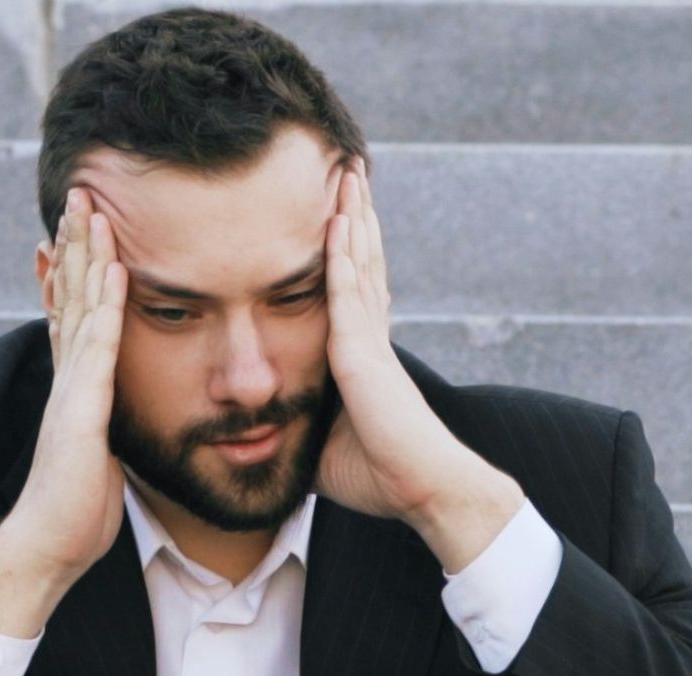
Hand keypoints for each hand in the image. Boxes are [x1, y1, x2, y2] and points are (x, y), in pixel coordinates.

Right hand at [2, 187, 129, 580]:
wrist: (47, 546)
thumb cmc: (75, 511)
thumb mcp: (98, 455)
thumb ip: (104, 426)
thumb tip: (113, 419)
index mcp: (74, 386)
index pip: (73, 312)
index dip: (77, 268)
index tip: (85, 227)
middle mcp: (67, 377)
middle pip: (67, 294)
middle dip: (74, 243)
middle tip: (80, 191)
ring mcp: (70, 389)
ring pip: (77, 306)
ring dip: (85, 254)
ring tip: (90, 206)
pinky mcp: (79, 409)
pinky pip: (95, 346)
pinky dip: (103, 304)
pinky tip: (113, 267)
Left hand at [313, 157, 519, 557]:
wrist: (424, 489)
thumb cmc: (381, 477)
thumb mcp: (324, 446)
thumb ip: (301, 427)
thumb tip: (267, 437)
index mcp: (362, 355)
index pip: (353, 288)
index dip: (348, 249)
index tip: (340, 212)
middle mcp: (369, 338)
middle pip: (362, 260)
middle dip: (355, 215)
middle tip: (349, 170)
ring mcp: (369, 341)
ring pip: (361, 263)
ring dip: (353, 216)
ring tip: (349, 172)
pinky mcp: (364, 354)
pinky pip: (349, 294)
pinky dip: (344, 254)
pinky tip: (339, 220)